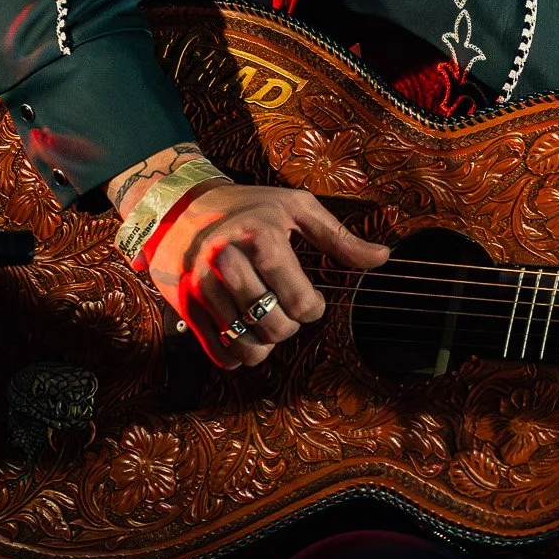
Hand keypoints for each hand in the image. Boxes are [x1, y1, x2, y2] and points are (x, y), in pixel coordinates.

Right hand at [143, 183, 389, 369]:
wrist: (176, 207)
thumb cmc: (248, 206)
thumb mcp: (297, 207)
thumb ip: (340, 237)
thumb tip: (382, 258)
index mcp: (260, 237)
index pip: (300, 301)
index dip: (314, 309)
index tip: (310, 300)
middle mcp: (226, 263)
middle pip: (274, 327)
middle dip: (290, 325)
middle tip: (286, 308)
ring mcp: (200, 287)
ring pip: (247, 346)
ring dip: (265, 342)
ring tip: (267, 319)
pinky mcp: (184, 306)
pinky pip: (218, 352)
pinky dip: (237, 352)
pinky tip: (244, 333)